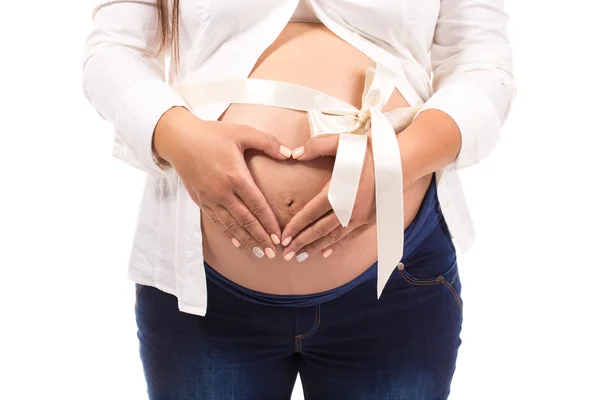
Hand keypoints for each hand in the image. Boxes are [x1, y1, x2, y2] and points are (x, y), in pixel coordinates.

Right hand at [153, 106, 292, 258]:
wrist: (178, 139)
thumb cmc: (212, 133)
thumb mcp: (242, 132)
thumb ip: (268, 142)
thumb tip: (290, 154)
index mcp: (236, 176)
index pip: (258, 206)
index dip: (269, 224)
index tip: (279, 237)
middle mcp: (223, 192)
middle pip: (246, 221)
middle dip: (261, 238)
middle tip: (273, 253)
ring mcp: (210, 198)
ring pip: (231, 225)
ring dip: (246, 240)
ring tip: (259, 252)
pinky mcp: (200, 200)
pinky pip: (217, 221)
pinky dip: (228, 234)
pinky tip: (238, 242)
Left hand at [280, 134, 375, 261]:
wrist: (400, 161)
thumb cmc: (369, 151)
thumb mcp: (341, 143)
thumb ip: (316, 147)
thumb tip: (295, 154)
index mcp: (338, 192)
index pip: (310, 214)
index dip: (295, 227)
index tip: (283, 237)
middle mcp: (349, 210)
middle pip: (319, 231)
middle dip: (301, 243)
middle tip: (286, 254)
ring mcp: (361, 218)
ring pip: (333, 238)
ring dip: (316, 248)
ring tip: (301, 256)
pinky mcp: (370, 221)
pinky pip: (349, 237)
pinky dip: (336, 246)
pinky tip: (325, 252)